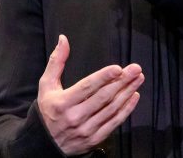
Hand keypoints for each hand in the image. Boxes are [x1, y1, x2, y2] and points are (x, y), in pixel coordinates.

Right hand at [37, 35, 143, 155]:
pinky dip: (126, 110)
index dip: (104, 77)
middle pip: (103, 97)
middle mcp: (75, 117)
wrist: (44, 144)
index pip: (87, 87)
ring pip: (111, 109)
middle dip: (122, 81)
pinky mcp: (94, 139)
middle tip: (135, 69)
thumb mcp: (46, 85)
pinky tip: (134, 96)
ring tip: (138, 79)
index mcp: (63, 102)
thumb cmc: (48, 110)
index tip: (118, 68)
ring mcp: (86, 130)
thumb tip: (63, 39)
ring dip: (127, 93)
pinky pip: (114, 123)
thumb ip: (56, 61)